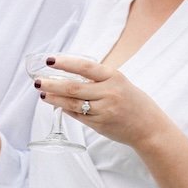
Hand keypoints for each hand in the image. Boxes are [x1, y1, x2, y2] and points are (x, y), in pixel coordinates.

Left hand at [35, 53, 169, 149]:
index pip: (85, 67)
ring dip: (55, 98)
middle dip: (52, 84)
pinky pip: (78, 115)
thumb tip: (70, 75)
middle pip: (74, 87)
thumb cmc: (134, 102)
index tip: (50, 60)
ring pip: (72, 103)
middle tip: (37, 81)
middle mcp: (109, 93)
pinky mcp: (99, 124)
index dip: (66, 63)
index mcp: (114, 77)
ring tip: (43, 94)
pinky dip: (66, 109)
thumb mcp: (120, 83)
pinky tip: (57, 105)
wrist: (149, 128)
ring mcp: (104, 110)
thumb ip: (99, 80)